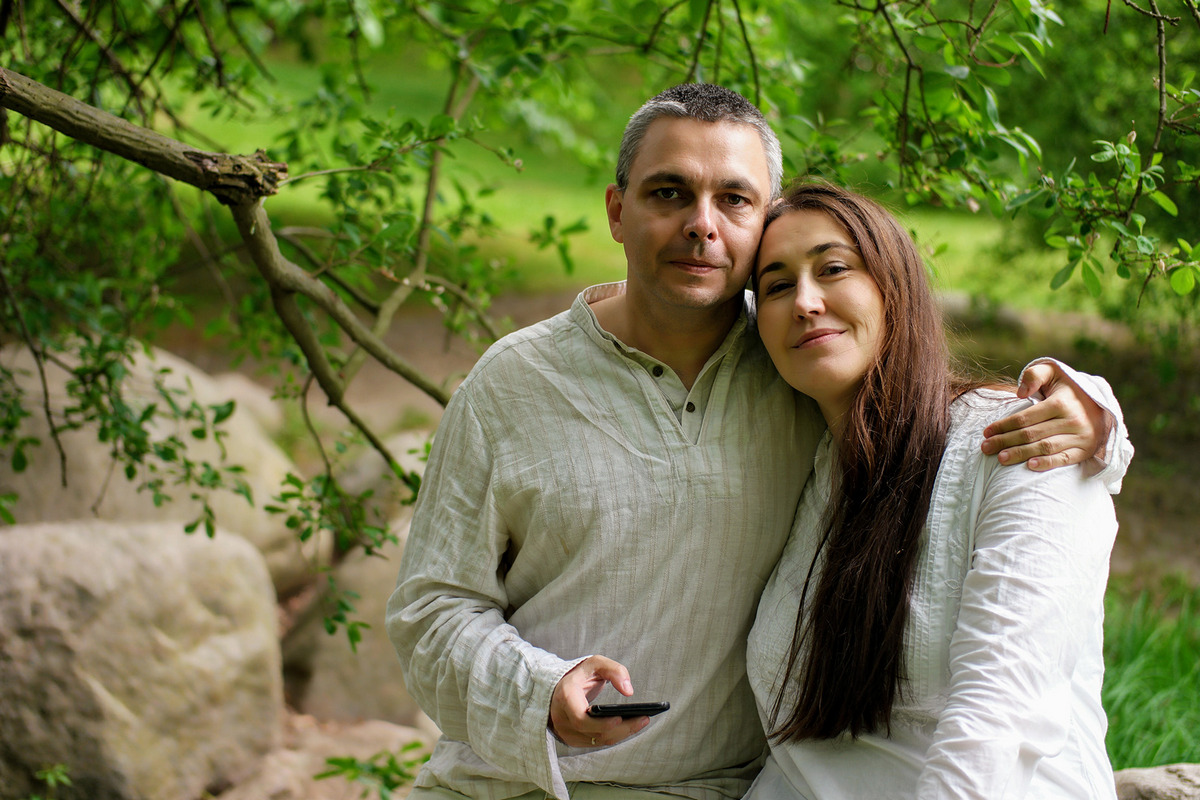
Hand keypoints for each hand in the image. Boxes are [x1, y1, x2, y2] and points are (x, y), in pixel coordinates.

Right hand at [549, 656, 650, 747]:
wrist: (560, 688)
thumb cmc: (580, 675)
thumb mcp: (596, 664)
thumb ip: (614, 671)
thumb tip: (629, 691)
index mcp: (565, 697)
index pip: (580, 718)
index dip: (600, 722)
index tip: (620, 718)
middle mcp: (562, 718)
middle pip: (594, 732)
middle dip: (621, 728)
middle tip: (643, 719)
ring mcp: (566, 731)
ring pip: (598, 740)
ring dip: (621, 734)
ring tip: (641, 721)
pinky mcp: (573, 739)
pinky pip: (596, 742)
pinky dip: (614, 735)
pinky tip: (629, 727)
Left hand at [981, 362, 1108, 470]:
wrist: (1100, 404)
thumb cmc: (1067, 389)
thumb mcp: (1053, 373)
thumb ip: (1034, 375)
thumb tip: (1020, 393)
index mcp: (1061, 402)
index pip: (1025, 417)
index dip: (1004, 425)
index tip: (986, 432)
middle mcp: (1072, 420)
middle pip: (1031, 434)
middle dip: (1005, 442)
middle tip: (985, 448)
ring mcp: (1080, 437)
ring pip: (1044, 448)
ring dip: (1020, 454)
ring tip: (1000, 459)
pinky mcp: (1085, 450)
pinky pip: (1064, 459)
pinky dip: (1047, 464)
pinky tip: (1029, 466)